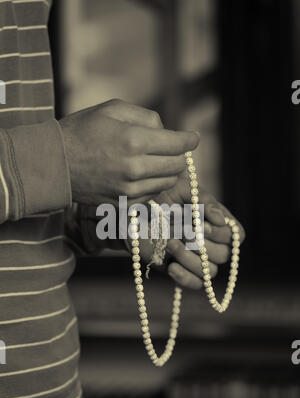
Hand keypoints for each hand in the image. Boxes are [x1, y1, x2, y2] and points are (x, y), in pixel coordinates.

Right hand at [59, 99, 198, 205]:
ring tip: (154, 160)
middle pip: (177, 165)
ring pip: (167, 182)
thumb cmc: (82, 130)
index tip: (194, 137)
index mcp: (134, 140)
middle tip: (171, 148)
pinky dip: (152, 184)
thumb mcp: (113, 109)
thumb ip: (146, 117)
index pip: (178, 144)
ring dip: (167, 170)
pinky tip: (140, 174)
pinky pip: (151, 195)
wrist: (55, 163)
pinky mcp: (123, 203)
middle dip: (179, 154)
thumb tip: (166, 130)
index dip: (190, 139)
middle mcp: (135, 168)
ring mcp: (129, 189)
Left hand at [152, 178, 245, 289]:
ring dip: (191, 259)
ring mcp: (196, 258)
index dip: (223, 233)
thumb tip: (219, 219)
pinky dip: (185, 277)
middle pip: (224, 255)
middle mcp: (211, 242)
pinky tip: (172, 266)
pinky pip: (195, 284)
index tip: (203, 225)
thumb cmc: (161, 195)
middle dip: (204, 245)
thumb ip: (203, 200)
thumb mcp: (183, 190)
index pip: (235, 235)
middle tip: (185, 234)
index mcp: (216, 222)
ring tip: (171, 245)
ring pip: (209, 271)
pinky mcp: (181, 271)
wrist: (134, 211)